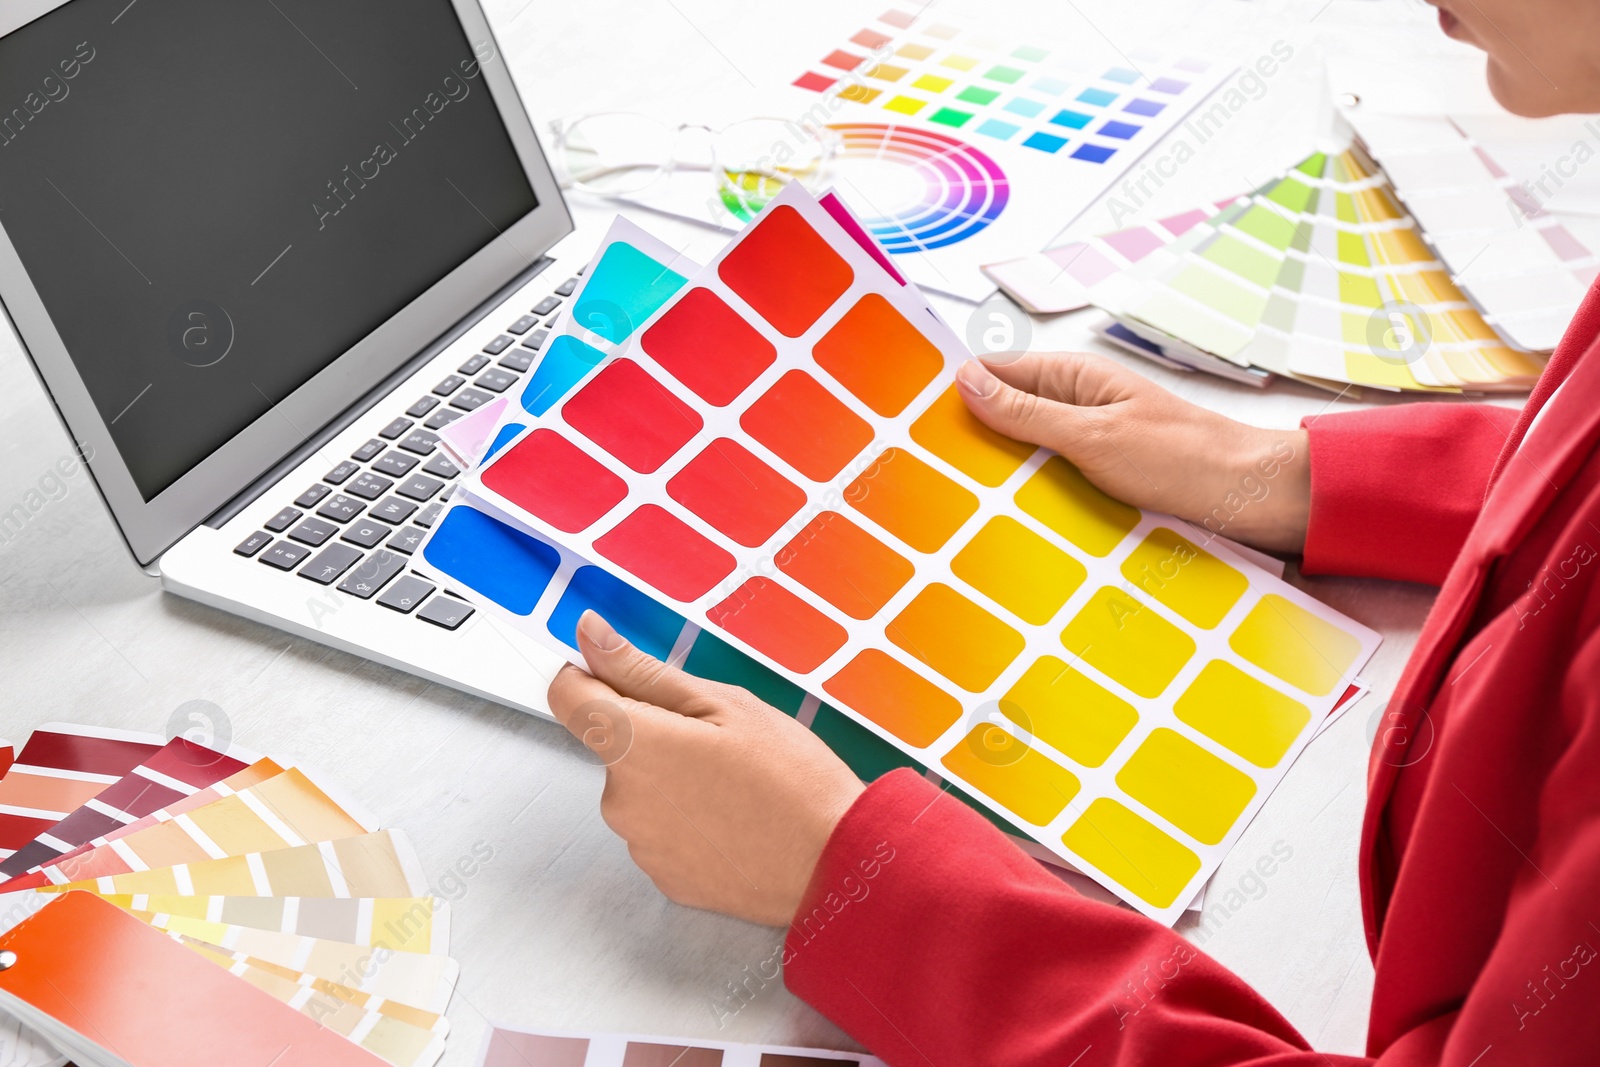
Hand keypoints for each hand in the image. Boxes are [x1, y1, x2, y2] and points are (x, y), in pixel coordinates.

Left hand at [546, 611, 864, 925]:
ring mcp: (641, 845)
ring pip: (641, 790)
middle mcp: (622, 801)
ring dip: (674, 780)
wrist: (834, 865)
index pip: (568, 698)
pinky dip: (689, 820)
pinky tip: (735, 818)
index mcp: (634, 746)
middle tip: (719, 738)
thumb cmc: (792, 780)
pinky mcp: (663, 878)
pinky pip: (661, 831)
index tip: (615, 671)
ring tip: (736, 784)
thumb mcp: (726, 703)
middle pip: (615, 746)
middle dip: (655, 733)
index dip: (587, 676)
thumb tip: (591, 637)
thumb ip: (644, 672)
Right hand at [956, 352, 1310, 552]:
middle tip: (922, 472)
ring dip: (1000, 476)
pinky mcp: (1100, 478)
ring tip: (957, 503)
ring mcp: (1088, 442)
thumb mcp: (1094, 437)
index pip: (993, 372)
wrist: (1253, 501)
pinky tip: (1010, 521)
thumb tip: (966, 381)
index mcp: (1074, 378)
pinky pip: (1049, 483)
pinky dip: (1030, 498)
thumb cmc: (1185, 460)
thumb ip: (1028, 412)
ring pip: (1023, 454)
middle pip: (1003, 415)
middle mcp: (1078, 405)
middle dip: (970, 439)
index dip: (954, 393)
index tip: (911, 421)